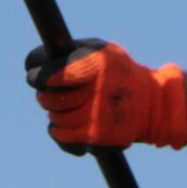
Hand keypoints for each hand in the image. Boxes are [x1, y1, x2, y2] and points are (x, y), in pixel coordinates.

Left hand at [24, 38, 186, 150]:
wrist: (152, 104)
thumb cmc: (118, 71)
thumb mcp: (102, 50)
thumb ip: (72, 52)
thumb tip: (36, 63)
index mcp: (96, 64)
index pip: (52, 74)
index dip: (39, 76)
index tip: (34, 76)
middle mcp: (97, 91)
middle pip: (48, 97)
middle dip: (44, 94)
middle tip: (47, 92)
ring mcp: (96, 116)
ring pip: (54, 117)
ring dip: (53, 111)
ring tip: (62, 106)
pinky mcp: (96, 137)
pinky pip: (62, 136)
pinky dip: (57, 130)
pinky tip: (61, 124)